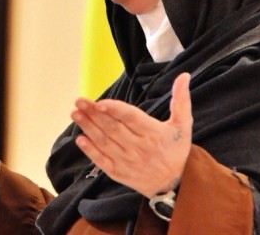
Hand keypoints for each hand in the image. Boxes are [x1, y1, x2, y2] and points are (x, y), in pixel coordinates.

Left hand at [71, 72, 191, 196]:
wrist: (175, 183)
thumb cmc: (177, 150)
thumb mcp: (184, 125)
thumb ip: (181, 100)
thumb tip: (184, 76)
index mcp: (153, 133)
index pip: (130, 118)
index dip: (114, 110)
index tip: (99, 103)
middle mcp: (138, 148)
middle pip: (113, 128)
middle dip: (94, 114)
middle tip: (79, 101)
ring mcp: (127, 161)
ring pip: (104, 142)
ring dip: (88, 128)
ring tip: (75, 113)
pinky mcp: (119, 172)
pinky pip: (102, 161)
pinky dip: (90, 151)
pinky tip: (79, 139)